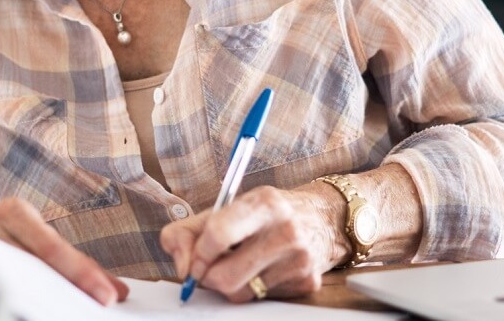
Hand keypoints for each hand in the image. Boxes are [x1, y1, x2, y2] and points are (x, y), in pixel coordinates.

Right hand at [0, 197, 128, 305]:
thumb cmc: (9, 234)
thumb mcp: (38, 235)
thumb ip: (74, 262)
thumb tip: (116, 292)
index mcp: (11, 212)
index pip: (52, 248)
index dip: (82, 274)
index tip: (108, 296)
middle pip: (34, 270)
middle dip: (69, 292)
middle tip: (98, 308)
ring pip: (10, 289)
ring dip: (42, 306)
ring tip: (71, 312)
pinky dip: (16, 310)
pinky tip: (39, 314)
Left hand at [160, 185, 349, 301]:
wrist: (322, 218)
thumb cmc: (265, 214)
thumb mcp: (228, 208)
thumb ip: (189, 231)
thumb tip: (181, 266)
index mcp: (264, 203)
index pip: (219, 234)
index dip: (197, 253)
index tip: (194, 258)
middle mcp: (286, 231)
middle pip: (225, 277)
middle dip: (208, 277)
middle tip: (211, 266)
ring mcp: (300, 260)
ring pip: (241, 294)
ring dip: (231, 284)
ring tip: (241, 263)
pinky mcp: (307, 284)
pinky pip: (261, 300)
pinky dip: (253, 288)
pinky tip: (263, 269)